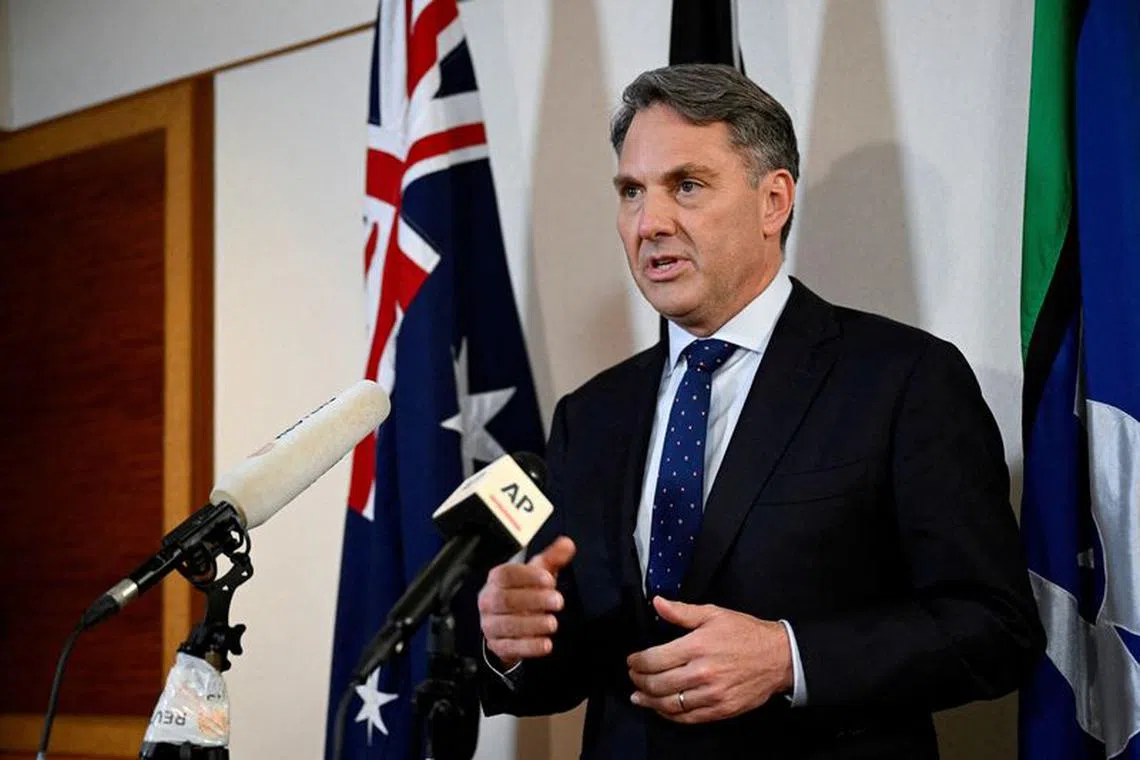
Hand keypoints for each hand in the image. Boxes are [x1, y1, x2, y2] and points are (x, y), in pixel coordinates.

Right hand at [478, 536, 575, 669]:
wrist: (509, 624)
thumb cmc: (524, 592)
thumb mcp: (538, 574)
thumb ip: (552, 558)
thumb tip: (568, 543)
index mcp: (496, 579)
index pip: (505, 575)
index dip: (527, 576)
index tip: (550, 580)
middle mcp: (488, 601)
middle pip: (505, 600)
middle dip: (533, 600)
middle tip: (558, 602)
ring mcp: (489, 624)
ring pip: (506, 624)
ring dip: (531, 625)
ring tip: (553, 623)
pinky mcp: (496, 645)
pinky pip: (510, 647)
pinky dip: (529, 647)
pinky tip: (546, 645)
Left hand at [626, 596, 792, 723]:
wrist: (779, 658)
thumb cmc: (746, 633)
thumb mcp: (714, 614)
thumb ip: (682, 611)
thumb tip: (657, 603)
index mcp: (697, 646)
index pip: (655, 658)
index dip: (637, 662)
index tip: (632, 661)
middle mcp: (702, 672)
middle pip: (658, 683)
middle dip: (639, 681)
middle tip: (633, 677)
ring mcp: (711, 694)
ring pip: (669, 704)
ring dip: (649, 701)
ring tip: (639, 695)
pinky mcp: (720, 710)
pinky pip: (687, 718)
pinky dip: (669, 715)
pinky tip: (661, 708)